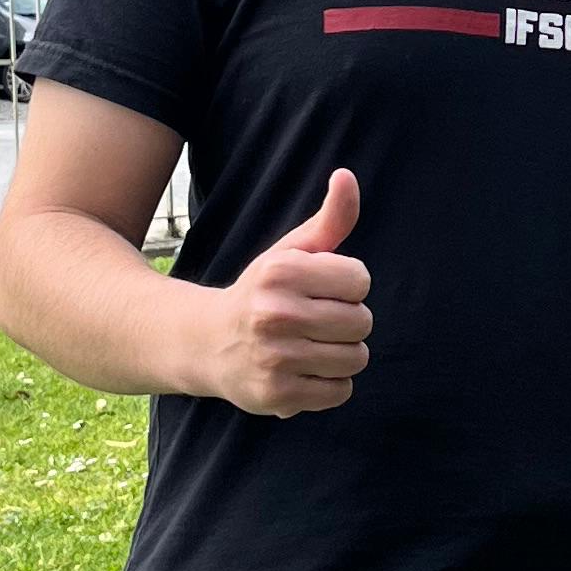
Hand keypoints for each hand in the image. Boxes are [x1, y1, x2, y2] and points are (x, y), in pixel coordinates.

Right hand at [191, 171, 372, 413]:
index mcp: (281, 272)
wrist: (208, 343)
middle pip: (362, 322)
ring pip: (356, 359)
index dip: (348, 286)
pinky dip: (330, 385)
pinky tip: (303, 371)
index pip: (360, 279)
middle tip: (314, 322)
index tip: (321, 290)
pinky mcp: (277, 395)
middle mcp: (275, 314)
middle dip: (347, 321)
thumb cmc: (264, 292)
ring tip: (310, 347)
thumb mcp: (292, 251)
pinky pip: (341, 392)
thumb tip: (347, 176)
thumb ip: (330, 218)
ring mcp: (275, 358)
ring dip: (342, 355)